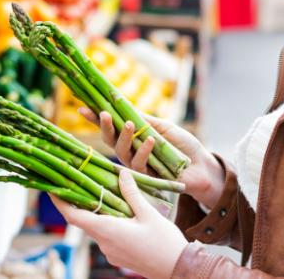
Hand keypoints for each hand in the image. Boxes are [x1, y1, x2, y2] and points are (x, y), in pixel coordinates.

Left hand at [52, 170, 187, 278]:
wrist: (179, 270)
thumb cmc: (164, 243)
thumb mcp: (148, 213)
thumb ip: (131, 193)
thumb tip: (121, 172)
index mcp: (107, 230)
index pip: (73, 216)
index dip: (60, 201)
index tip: (51, 187)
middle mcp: (104, 242)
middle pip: (84, 219)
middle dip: (80, 200)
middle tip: (78, 179)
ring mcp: (110, 251)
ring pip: (97, 225)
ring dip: (97, 210)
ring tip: (103, 190)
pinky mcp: (118, 254)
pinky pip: (107, 234)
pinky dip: (107, 220)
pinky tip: (118, 209)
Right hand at [79, 108, 224, 207]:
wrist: (200, 165)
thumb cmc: (182, 144)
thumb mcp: (162, 126)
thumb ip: (143, 119)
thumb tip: (123, 106)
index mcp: (132, 136)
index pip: (111, 126)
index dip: (96, 119)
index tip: (82, 108)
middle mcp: (130, 151)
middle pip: (109, 139)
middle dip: (104, 126)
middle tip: (103, 114)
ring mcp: (136, 164)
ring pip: (121, 150)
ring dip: (124, 136)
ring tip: (130, 124)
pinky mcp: (146, 176)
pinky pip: (139, 162)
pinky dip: (145, 150)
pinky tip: (151, 141)